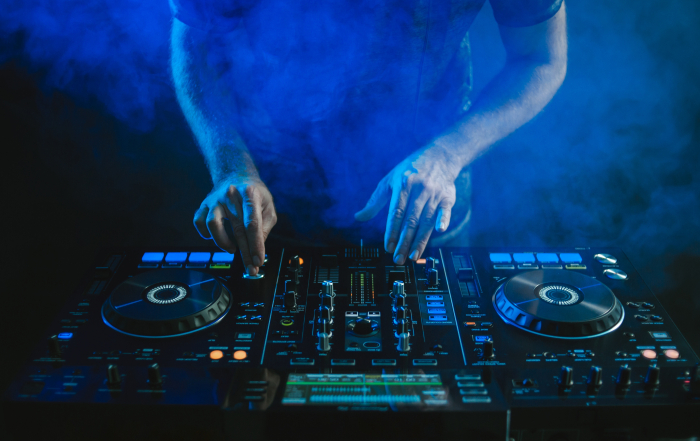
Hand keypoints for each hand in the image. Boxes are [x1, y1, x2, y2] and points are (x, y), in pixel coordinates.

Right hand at [194, 175, 276, 275]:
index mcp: (250, 194)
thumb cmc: (254, 194)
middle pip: (237, 229)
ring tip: (232, 249)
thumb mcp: (268, 206)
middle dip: (245, 253)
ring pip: (212, 224)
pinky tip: (216, 237)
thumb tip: (257, 248)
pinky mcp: (204, 204)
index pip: (253, 224)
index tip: (259, 261)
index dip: (256, 245)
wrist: (235, 175)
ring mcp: (215, 199)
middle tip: (251, 269)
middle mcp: (231, 195)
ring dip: (223, 242)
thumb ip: (265, 226)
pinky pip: (199, 222)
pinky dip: (205, 234)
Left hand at [355, 146, 459, 263]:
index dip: (392, 231)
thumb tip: (358, 217)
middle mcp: (419, 190)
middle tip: (398, 259)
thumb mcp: (389, 181)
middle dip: (404, 242)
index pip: (396, 213)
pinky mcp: (448, 197)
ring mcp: (435, 193)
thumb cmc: (410, 170)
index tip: (388, 247)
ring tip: (413, 256)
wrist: (440, 156)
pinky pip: (445, 210)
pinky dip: (443, 219)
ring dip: (420, 240)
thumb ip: (375, 201)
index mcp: (403, 185)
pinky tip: (440, 230)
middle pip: (411, 220)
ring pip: (426, 220)